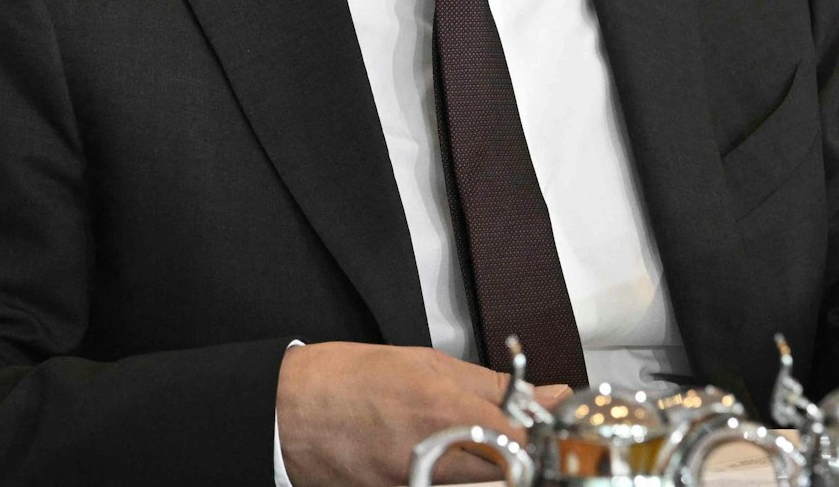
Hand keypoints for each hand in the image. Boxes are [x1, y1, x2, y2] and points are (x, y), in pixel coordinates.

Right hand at [276, 342, 569, 486]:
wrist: (284, 414)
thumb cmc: (347, 380)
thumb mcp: (429, 363)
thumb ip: (496, 385)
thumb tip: (550, 394)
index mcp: (448, 414)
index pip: (528, 441)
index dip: (548, 435)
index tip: (554, 426)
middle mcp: (436, 462)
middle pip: (511, 474)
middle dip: (522, 456)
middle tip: (516, 437)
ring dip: (490, 469)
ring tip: (468, 444)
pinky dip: (456, 480)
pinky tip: (444, 460)